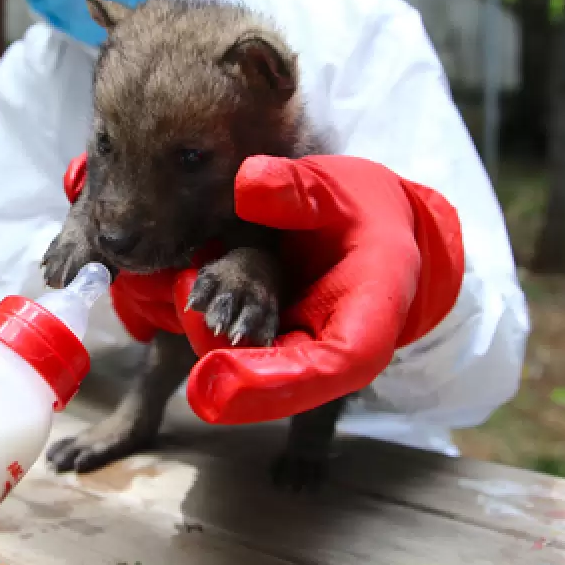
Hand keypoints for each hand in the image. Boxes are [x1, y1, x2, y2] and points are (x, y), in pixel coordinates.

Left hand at [61, 153, 464, 424]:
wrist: (372, 227)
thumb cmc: (361, 208)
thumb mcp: (336, 188)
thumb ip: (298, 189)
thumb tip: (248, 184)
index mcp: (374, 311)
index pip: (337, 363)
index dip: (279, 380)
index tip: (221, 378)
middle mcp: (342, 347)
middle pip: (289, 381)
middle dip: (234, 375)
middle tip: (192, 347)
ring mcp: (310, 351)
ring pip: (262, 371)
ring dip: (218, 350)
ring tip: (190, 299)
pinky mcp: (282, 344)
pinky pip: (248, 352)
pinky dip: (217, 331)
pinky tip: (192, 298)